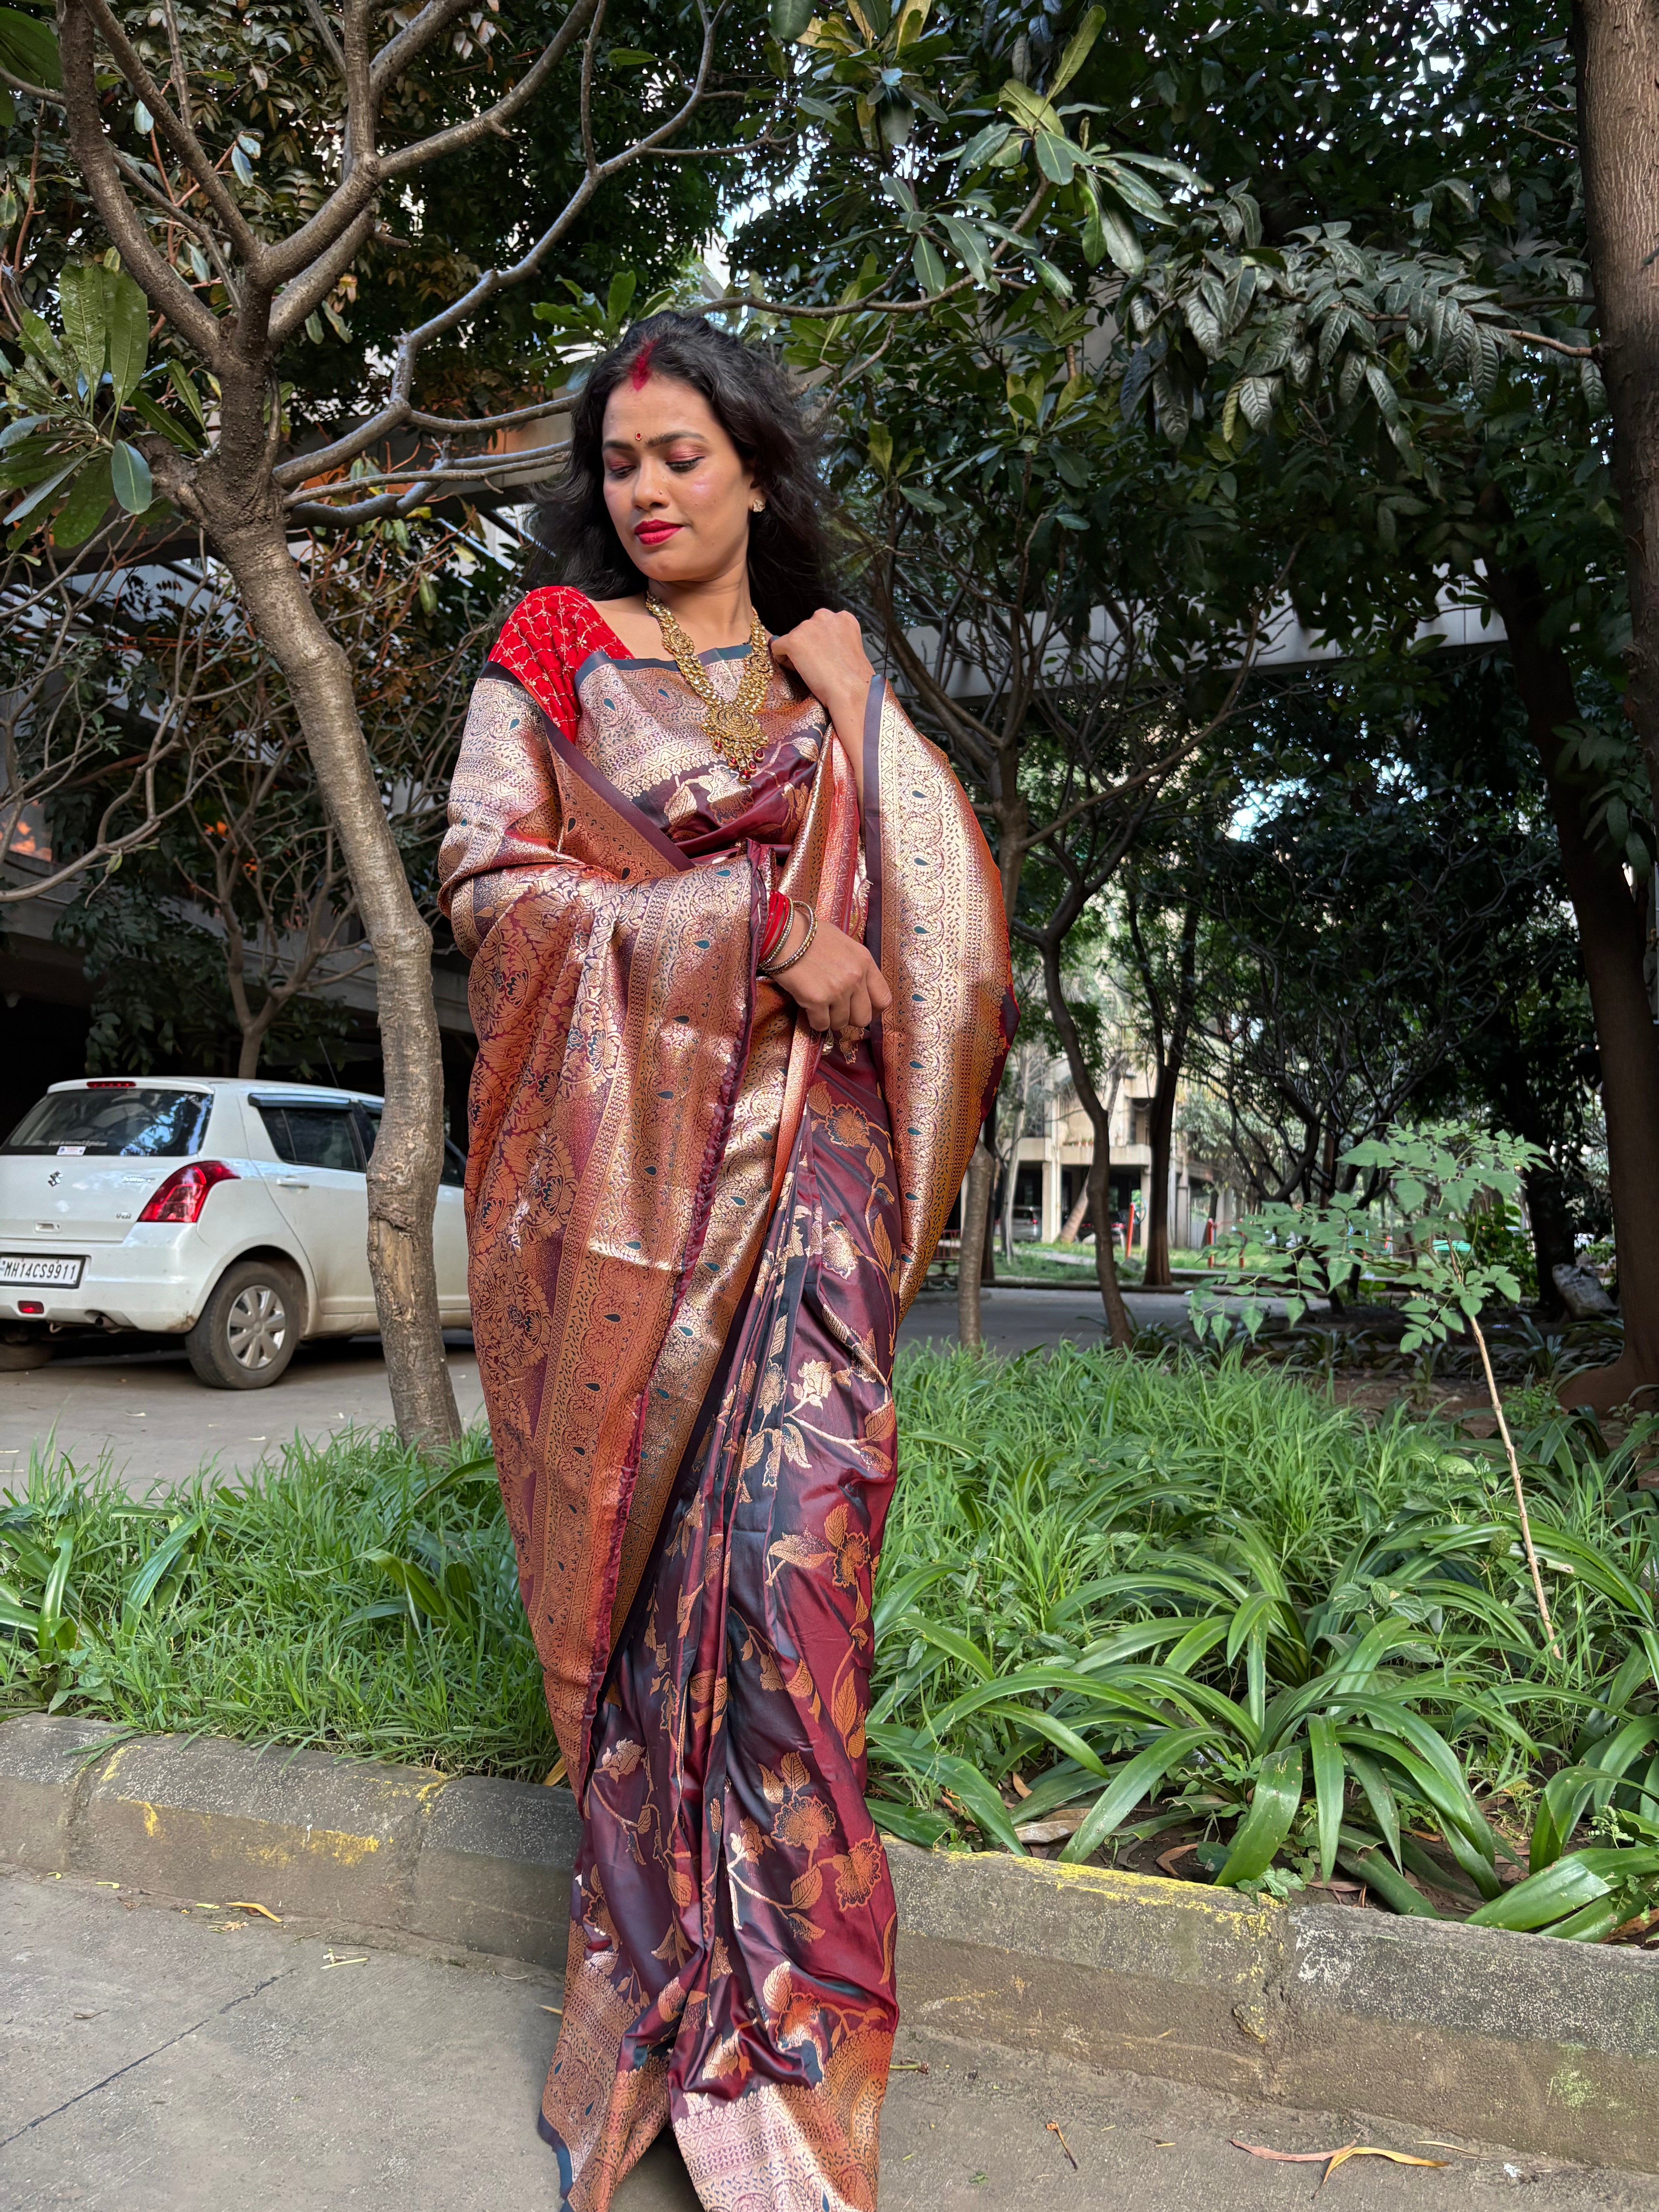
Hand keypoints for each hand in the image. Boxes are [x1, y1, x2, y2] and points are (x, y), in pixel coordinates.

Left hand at [770, 609, 874, 801]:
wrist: (856, 700)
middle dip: (804, 654)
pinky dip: (782, 666)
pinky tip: (801, 678)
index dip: (818, 653)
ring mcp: (810, 626)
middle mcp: (828, 614)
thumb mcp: (852, 669)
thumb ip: (840, 659)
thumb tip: (836, 681)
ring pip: (788, 643)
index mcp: (847, 619)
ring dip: (794, 662)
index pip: (818, 629)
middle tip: (820, 679)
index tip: (825, 671)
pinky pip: (776, 652)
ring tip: (814, 681)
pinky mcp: (794, 639)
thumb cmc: (860, 695)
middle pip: (802, 633)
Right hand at [770, 911, 892, 1033]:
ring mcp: (837, 990)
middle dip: (850, 1018)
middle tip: (836, 1010)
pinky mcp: (817, 1000)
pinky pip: (821, 1025)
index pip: (883, 999)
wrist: (782, 933)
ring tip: (819, 1005)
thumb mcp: (843, 943)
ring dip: (830, 1019)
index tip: (860, 1010)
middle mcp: (855, 978)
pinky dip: (814, 1020)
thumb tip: (858, 985)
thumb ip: (855, 965)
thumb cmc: (809, 934)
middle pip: (864, 1017)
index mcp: (865, 962)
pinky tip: (807, 1008)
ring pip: (841, 1024)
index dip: (872, 1009)